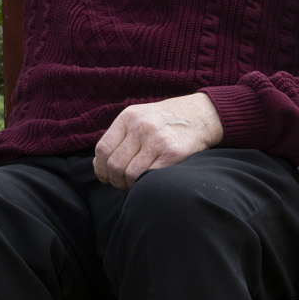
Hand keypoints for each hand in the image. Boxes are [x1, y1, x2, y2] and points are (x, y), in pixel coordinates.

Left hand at [93, 93, 223, 188]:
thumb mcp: (138, 118)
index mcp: (128, 117)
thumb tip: (98, 165)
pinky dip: (144, 184)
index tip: (105, 177)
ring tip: (133, 184)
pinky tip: (147, 182)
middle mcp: (141, 127)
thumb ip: (119, 137)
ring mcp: (157, 139)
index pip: (102, 149)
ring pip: (130, 174)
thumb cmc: (164, 122)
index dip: (100, 169)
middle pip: (114, 164)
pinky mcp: (173, 153)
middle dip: (114, 180)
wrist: (200, 115)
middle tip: (121, 184)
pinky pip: (149, 176)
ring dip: (128, 185)